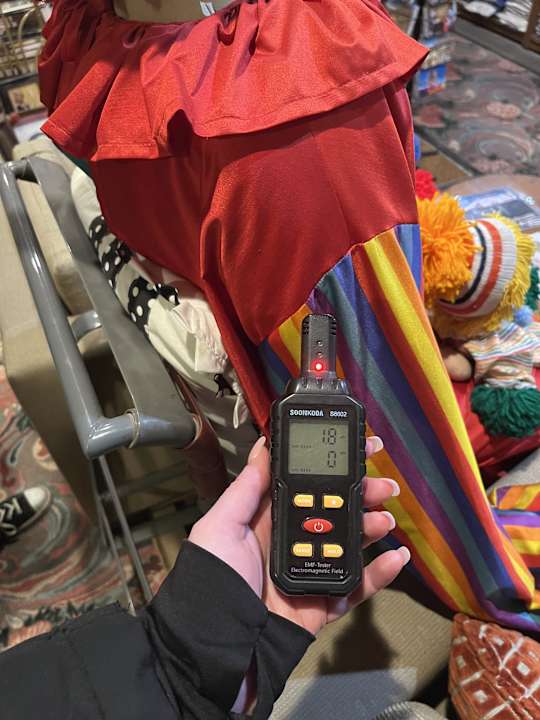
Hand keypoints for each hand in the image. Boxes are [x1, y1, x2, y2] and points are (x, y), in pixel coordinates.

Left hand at [189, 435, 409, 636]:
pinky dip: (380, 574)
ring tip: (383, 518)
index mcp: (268, 520)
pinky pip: (356, 586)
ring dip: (371, 527)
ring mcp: (310, 570)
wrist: (217, 649)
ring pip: (350, 542)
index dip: (332, 467)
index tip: (359, 449)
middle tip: (382, 484)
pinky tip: (396, 557)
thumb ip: (247, 489)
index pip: (306, 485)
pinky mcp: (322, 602)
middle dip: (362, 494)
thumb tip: (264, 446)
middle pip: (335, 510)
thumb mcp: (221, 526)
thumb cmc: (211, 583)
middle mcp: (292, 541)